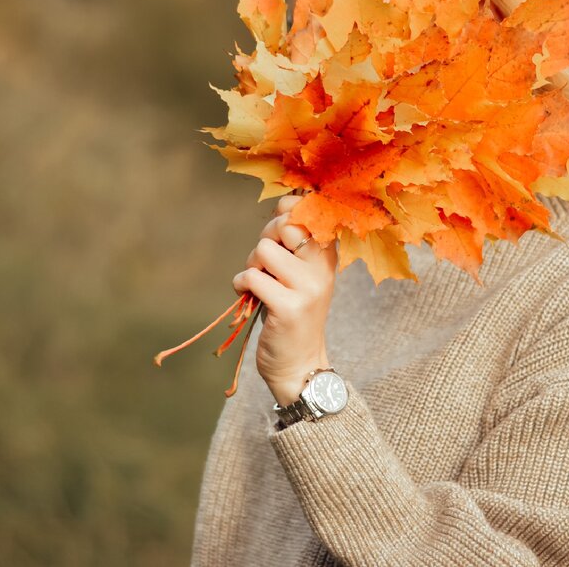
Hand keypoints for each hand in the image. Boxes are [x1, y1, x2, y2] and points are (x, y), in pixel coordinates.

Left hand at [232, 194, 337, 406]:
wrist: (300, 364)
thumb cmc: (293, 312)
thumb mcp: (301, 274)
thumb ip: (294, 244)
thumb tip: (282, 204)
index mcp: (327, 256)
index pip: (307, 209)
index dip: (285, 210)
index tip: (277, 231)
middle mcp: (322, 269)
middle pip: (284, 223)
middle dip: (265, 238)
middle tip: (264, 262)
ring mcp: (308, 288)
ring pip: (263, 250)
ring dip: (251, 266)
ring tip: (259, 284)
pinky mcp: (288, 307)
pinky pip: (251, 277)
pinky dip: (241, 285)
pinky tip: (248, 297)